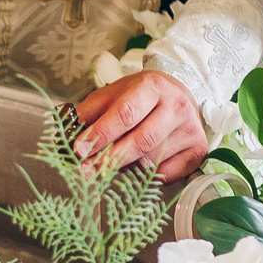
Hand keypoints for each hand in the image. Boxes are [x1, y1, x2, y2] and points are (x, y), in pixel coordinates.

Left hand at [73, 71, 209, 182]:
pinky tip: (141, 164)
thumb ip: (88, 113)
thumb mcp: (112, 95)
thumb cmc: (140, 97)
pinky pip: (166, 174)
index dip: (101, 134)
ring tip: (114, 163)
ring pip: (152, 160)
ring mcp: (190, 129)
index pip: (125, 114)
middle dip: (109, 159)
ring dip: (127, 167)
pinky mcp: (198, 150)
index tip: (79, 150)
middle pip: (141, 141)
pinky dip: (148, 175)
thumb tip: (64, 134)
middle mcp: (176, 106)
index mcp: (152, 87)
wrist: (179, 94)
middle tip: (86, 171)